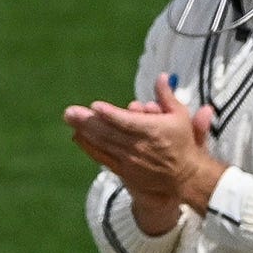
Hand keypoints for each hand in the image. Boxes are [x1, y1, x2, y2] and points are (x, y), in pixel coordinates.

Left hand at [64, 75, 225, 233]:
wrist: (182, 176)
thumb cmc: (181, 142)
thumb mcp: (180, 116)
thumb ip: (167, 96)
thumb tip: (162, 76)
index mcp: (152, 130)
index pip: (127, 122)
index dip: (111, 114)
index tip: (95, 106)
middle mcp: (138, 146)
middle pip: (109, 132)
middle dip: (88, 122)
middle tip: (70, 112)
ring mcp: (129, 159)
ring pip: (103, 144)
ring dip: (85, 131)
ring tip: (70, 119)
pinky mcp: (123, 169)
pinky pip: (102, 157)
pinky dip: (89, 147)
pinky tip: (77, 136)